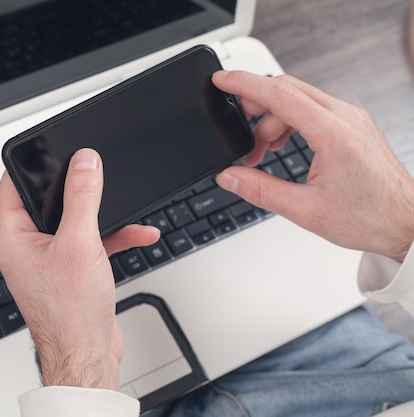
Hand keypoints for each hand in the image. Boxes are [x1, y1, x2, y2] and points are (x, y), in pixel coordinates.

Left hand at [0, 148, 159, 389]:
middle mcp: (27, 246)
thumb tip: (84, 162)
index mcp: (12, 237)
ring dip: (103, 214)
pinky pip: (92, 241)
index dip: (32, 163)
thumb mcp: (79, 243)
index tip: (53, 146)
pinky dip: (114, 236)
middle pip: (49, 200)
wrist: (88, 355)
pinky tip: (139, 234)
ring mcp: (50, 258)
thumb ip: (82, 197)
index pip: (13, 184)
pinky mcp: (72, 269)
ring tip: (126, 208)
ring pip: (75, 220)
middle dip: (78, 187)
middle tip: (96, 171)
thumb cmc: (69, 313)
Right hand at [212, 70, 413, 261]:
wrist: (405, 222)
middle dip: (255, 105)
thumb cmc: (369, 216)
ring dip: (273, 120)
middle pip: (287, 90)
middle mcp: (345, 117)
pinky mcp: (353, 125)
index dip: (245, 84)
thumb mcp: (304, 209)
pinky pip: (314, 109)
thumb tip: (229, 177)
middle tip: (239, 132)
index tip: (222, 79)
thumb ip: (259, 190)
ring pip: (299, 99)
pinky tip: (283, 146)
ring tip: (262, 152)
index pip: (280, 95)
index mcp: (333, 134)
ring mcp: (351, 118)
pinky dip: (291, 122)